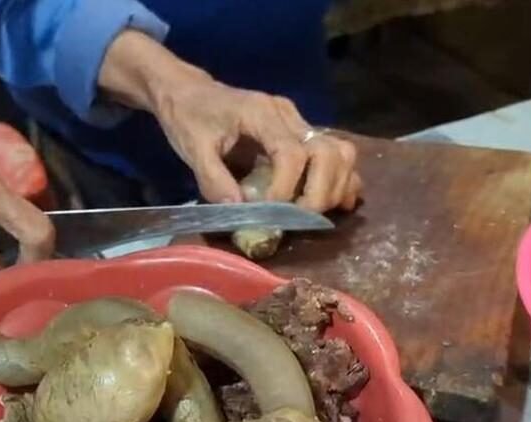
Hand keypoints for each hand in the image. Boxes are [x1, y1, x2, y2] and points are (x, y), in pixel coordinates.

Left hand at [153, 81, 360, 211]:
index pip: (291, 153)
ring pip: (341, 152)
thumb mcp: (192, 148)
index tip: (269, 211)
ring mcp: (299, 122)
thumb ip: (213, 179)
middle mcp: (288, 115)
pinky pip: (336, 155)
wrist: (190, 93)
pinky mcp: (303, 133)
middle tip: (299, 218)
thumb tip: (241, 212)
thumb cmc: (188, 117)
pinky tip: (331, 203)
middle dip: (320, 192)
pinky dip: (341, 180)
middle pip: (328, 152)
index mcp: (261, 113)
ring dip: (336, 187)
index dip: (286, 188)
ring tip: (314, 213)